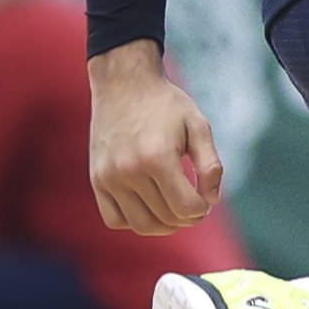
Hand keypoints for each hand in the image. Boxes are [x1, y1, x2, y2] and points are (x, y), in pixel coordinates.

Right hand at [89, 44, 221, 234]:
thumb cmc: (165, 104)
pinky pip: (115, 219)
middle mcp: (129, 170)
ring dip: (164, 225)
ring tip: (173, 209)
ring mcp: (109, 177)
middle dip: (187, 217)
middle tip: (193, 203)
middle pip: (167, 218)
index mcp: (158, 157)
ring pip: (142, 225)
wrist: (123, 83)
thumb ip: (210, 165)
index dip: (202, 209)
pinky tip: (148, 206)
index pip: (186, 208)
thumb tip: (211, 201)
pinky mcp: (97, 179)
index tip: (205, 198)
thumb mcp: (198, 125)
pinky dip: (134, 221)